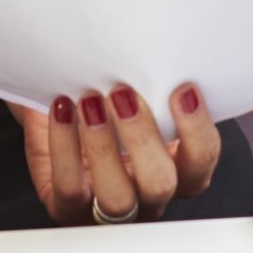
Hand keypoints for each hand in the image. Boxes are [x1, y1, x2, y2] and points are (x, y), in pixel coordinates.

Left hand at [13, 83, 219, 224]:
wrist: (52, 117)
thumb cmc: (102, 103)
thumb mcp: (129, 94)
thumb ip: (148, 84)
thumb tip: (152, 44)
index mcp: (176, 168)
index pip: (200, 161)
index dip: (196, 131)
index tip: (183, 91)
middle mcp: (148, 196)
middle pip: (161, 184)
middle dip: (143, 137)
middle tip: (124, 94)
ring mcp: (108, 208)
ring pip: (118, 198)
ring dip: (104, 147)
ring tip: (89, 102)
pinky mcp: (68, 208)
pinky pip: (70, 188)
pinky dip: (65, 148)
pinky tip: (63, 111)